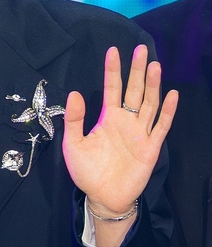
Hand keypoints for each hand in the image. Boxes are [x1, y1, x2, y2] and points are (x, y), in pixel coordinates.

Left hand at [62, 45, 177, 246]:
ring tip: (154, 65)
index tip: (113, 50)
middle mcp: (126, 121)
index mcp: (108, 118)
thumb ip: (74, 120)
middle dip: (137, 70)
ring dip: (152, 85)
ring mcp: (140, 133)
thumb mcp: (73, 144)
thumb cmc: (87, 171)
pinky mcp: (151, 147)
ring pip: (149, 104)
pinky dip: (168, 111)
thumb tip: (75, 93)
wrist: (103, 197)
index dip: (113, 70)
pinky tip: (172, 94)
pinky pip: (161, 126)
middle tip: (141, 48)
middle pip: (134, 90)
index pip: (112, 88)